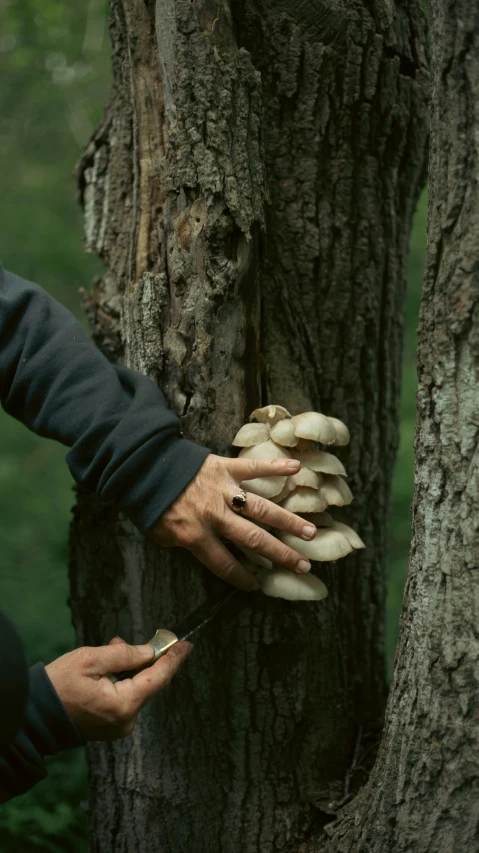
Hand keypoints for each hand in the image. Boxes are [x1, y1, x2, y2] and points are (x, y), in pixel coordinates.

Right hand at [46, 636, 190, 739]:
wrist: (36, 716)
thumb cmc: (59, 685)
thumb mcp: (91, 659)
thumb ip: (124, 654)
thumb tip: (149, 652)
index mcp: (124, 705)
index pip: (158, 678)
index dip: (173, 659)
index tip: (185, 644)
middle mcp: (126, 720)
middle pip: (147, 683)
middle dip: (142, 659)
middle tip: (123, 642)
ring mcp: (119, 727)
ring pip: (136, 690)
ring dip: (129, 669)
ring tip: (110, 650)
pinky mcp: (111, 727)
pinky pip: (125, 699)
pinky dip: (121, 682)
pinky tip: (107, 669)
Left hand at [148, 454, 316, 590]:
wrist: (143, 466)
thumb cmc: (151, 503)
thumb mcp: (160, 534)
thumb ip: (184, 544)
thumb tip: (203, 550)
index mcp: (196, 535)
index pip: (224, 563)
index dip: (241, 576)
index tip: (258, 585)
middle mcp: (214, 515)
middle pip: (253, 539)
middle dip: (279, 554)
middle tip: (302, 564)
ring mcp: (223, 490)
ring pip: (261, 508)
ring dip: (287, 520)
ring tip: (310, 532)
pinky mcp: (224, 467)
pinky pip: (253, 467)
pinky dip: (275, 467)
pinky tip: (297, 469)